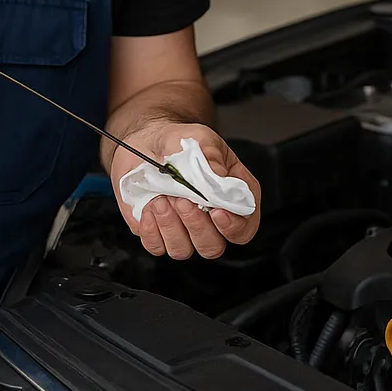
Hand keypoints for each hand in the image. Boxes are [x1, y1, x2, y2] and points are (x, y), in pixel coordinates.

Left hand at [109, 122, 261, 260]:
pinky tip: (149, 206)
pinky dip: (151, 229)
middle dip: (196, 226)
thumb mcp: (201, 140)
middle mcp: (209, 219)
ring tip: (161, 199)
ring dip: (171, 227)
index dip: (234, 227)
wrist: (147, 141)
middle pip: (213, 246)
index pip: (244, 227)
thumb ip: (213, 160)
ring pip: (184, 250)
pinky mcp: (157, 233)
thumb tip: (219, 180)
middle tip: (183, 200)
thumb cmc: (180, 141)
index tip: (216, 212)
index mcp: (231, 196)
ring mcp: (183, 229)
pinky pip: (156, 246)